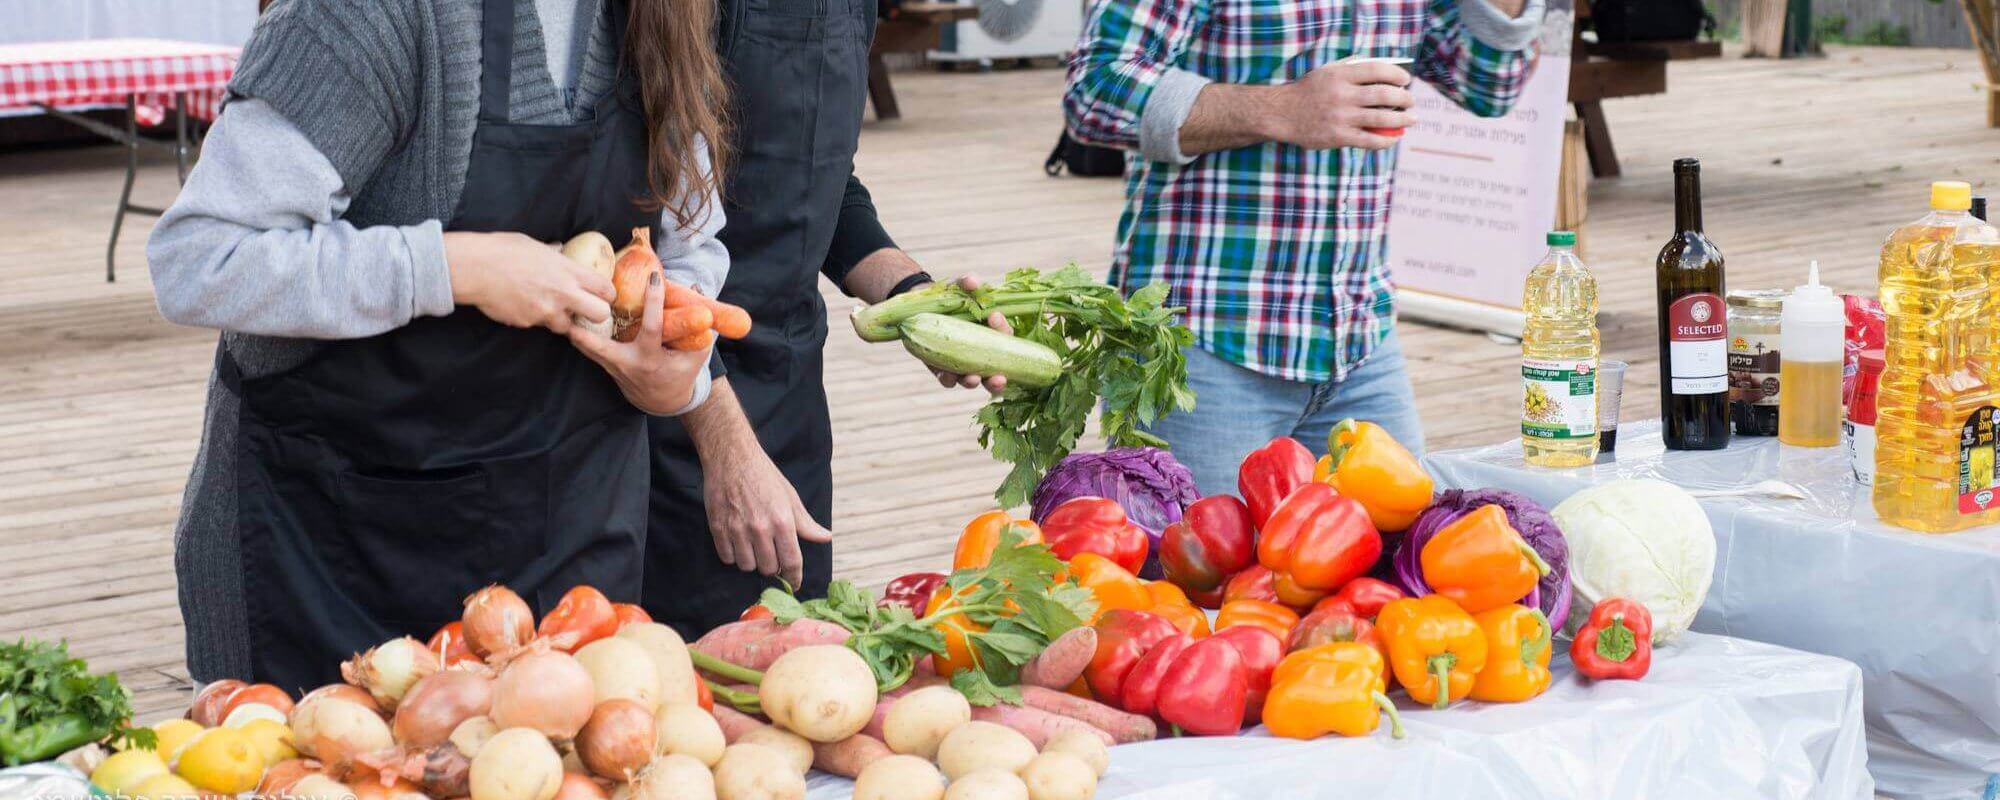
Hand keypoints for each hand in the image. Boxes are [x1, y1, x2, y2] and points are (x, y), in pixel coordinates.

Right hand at [446, 231, 613, 332]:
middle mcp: (562, 293)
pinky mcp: (529, 323)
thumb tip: (559, 250)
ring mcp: (546, 311)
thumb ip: (553, 254)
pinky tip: (524, 305)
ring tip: (547, 306)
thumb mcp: (534, 245)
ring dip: (561, 319)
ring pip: (567, 326)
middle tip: (586, 310)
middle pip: (600, 314)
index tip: (603, 295)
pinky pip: (540, 325)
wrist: (474, 268)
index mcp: (568, 270)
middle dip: (596, 314)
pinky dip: (536, 319)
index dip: (607, 294)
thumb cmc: (502, 250)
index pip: (605, 288)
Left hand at [568, 271, 708, 413]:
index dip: (654, 301)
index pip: (652, 326)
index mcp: (652, 359)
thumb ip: (699, 325)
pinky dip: (582, 339)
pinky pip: (592, 352)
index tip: (653, 278)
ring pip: (591, 351)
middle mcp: (630, 364)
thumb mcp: (697, 354)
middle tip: (575, 314)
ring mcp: (615, 369)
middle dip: (586, 335)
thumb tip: (695, 289)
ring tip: (565, 314)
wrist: (665, 401)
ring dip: (577, 335)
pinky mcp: (608, 369)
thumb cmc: (682, 374)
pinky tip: (571, 324)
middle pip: (602, 348)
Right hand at [702, 425, 832, 586]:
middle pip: (768, 568)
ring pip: (746, 565)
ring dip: (751, 561)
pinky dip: (732, 555)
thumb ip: (806, 523)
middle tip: (770, 554)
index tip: (794, 583)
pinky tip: (736, 543)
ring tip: (752, 547)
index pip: (792, 561)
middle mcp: (760, 528)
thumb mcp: (790, 497)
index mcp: (783, 521)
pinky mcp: (718, 527)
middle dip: (771, 566)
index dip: (794, 577)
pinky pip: (726, 557)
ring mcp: (737, 529)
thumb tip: (825, 538)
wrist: (732, 457)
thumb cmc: (764, 476)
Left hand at [927, 275, 1012, 394]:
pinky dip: (948, 379)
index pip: (1005, 338)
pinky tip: (948, 375)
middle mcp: (981, 355)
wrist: (921, 308)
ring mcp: (962, 365)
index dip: (1003, 330)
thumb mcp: (958, 288)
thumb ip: (966, 283)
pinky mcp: (942, 370)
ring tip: (972, 378)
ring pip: (973, 380)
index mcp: (992, 336)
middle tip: (1000, 377)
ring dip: (974, 382)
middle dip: (999, 379)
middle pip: (996, 373)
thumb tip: (972, 282)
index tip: (994, 316)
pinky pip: (947, 379)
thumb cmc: (949, 299)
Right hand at [1271, 61, 1415, 150]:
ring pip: (1381, 118)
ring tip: (1411, 119)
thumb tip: (1381, 67)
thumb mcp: (1326, 70)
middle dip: (1404, 98)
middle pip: (1384, 95)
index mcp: (1340, 75)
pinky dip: (1386, 139)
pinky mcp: (1338, 137)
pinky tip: (1394, 137)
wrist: (1281, 114)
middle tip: (1411, 101)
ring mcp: (1341, 117)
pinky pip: (1370, 140)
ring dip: (1402, 119)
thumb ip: (1351, 66)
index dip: (1396, 74)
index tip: (1405, 80)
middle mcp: (1342, 95)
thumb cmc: (1307, 91)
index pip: (1377, 70)